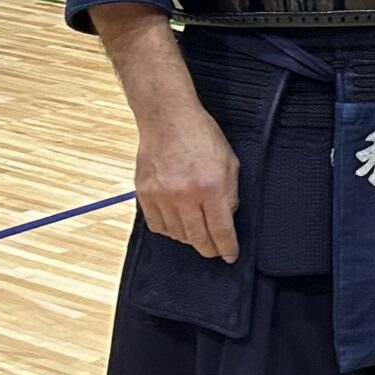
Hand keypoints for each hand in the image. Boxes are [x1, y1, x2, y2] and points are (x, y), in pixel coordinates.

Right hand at [134, 106, 240, 261]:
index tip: (230, 256)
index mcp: (210, 187)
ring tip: (197, 234)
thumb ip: (230, 193)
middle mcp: (184, 195)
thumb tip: (227, 218)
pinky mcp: (144, 193)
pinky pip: (156, 225)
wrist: (167, 119)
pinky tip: (177, 224)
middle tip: (215, 251)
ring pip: (176, 234)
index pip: (221, 230)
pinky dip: (169, 230)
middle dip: (209, 249)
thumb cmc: (202, 137)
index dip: (227, 248)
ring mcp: (161, 196)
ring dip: (189, 239)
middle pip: (197, 237)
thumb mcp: (229, 163)